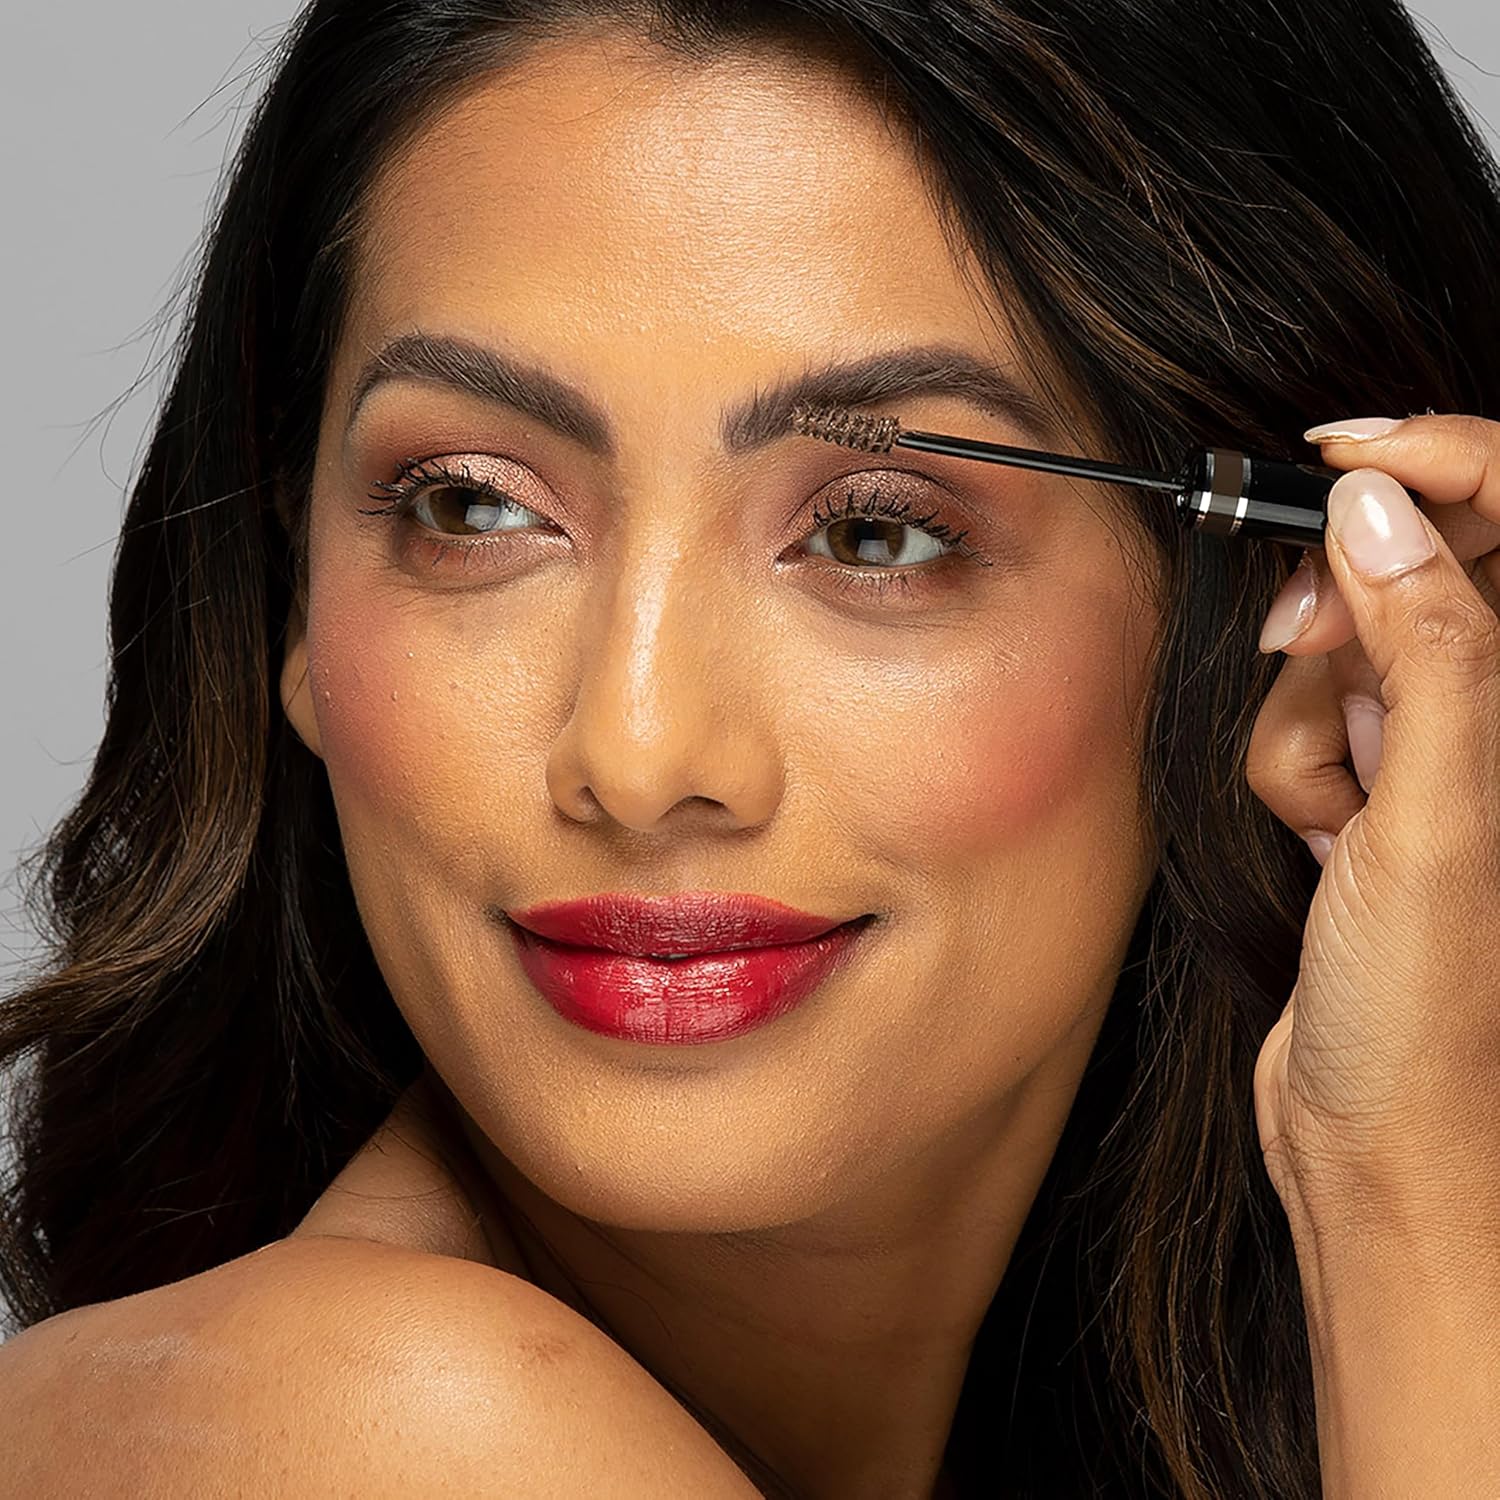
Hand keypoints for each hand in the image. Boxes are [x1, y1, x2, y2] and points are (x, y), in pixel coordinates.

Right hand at [1245, 413, 1499, 1222]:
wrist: (1379, 1136)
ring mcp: (1446, 757)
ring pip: (1346, 657)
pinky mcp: (1380, 794)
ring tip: (1336, 815)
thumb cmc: (1436, 1017)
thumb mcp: (1436, 815)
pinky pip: (1309, 726)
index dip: (1440, 460)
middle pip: (1416, 576)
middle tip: (1310, 662)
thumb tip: (1381, 510)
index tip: (1338, 456)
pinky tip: (1320, 842)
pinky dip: (1292, 773)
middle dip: (1345, 622)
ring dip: (1311, 726)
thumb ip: (1428, 649)